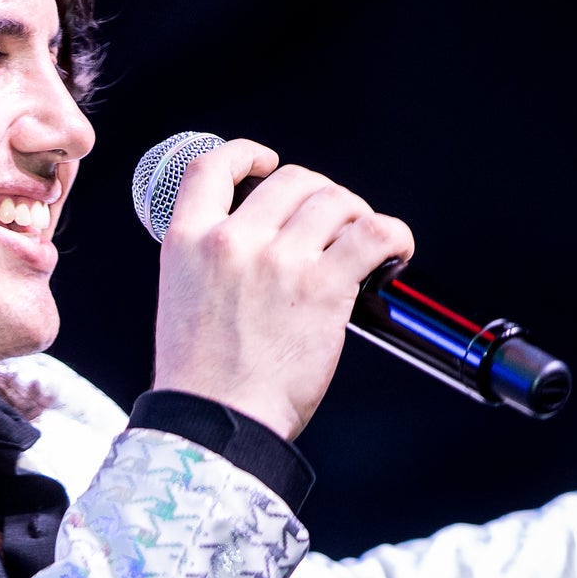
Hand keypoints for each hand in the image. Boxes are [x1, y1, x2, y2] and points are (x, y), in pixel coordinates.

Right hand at [152, 138, 413, 440]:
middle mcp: (232, 241)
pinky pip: (374, 234)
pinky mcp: (323, 286)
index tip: (266, 162)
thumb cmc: (203, 381)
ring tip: (363, 245)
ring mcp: (279, 260)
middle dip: (320, 196)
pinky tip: (394, 254)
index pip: (211, 168)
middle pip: (292, 180)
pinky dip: (392, 237)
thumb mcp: (182, 300)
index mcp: (187, 242)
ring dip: (356, 217)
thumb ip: (210, 262)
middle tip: (330, 226)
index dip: (245, 154)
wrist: (216, 424)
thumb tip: (258, 245)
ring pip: (336, 201)